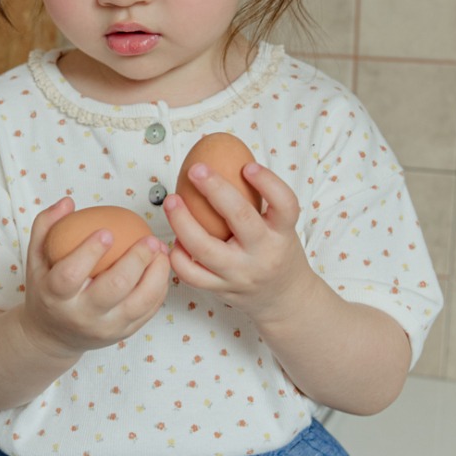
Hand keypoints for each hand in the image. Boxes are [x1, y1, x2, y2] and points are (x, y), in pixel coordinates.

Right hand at [20, 197, 170, 357]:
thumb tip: (68, 202)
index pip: (71, 275)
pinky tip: (161, 268)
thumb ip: (46, 226)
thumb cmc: (46, 291)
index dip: (89, 252)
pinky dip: (159, 288)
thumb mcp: (36, 259)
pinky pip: (148, 311)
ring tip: (161, 252)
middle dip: (137, 260)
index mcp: (54, 296)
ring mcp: (104, 328)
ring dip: (156, 274)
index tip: (107, 231)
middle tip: (150, 240)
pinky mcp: (123, 334)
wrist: (52, 336)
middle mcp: (80, 315)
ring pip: (139, 303)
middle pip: (113, 289)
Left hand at [163, 160, 312, 328]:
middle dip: (216, 190)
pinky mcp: (221, 290)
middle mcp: (264, 254)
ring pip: (206, 249)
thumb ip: (260, 200)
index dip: (268, 183)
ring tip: (171, 201)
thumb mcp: (281, 227)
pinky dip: (178, 256)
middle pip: (241, 219)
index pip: (284, 205)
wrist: (283, 299)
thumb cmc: (278, 251)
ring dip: (183, 223)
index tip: (247, 165)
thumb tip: (226, 156)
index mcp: (283, 234)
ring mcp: (241, 275)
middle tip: (196, 170)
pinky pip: (192, 274)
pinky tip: (173, 240)